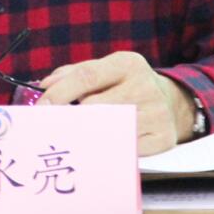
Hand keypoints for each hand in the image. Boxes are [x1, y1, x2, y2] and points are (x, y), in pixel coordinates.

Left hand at [37, 51, 194, 155]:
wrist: (172, 102)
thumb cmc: (126, 85)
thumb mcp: (105, 70)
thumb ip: (73, 74)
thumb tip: (43, 87)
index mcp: (127, 64)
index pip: (87, 76)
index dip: (60, 92)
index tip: (41, 107)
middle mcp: (144, 85)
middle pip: (95, 106)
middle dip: (71, 118)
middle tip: (56, 127)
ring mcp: (157, 112)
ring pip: (109, 130)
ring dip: (89, 136)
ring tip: (79, 137)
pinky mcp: (164, 138)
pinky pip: (126, 150)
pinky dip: (111, 150)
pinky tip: (105, 146)